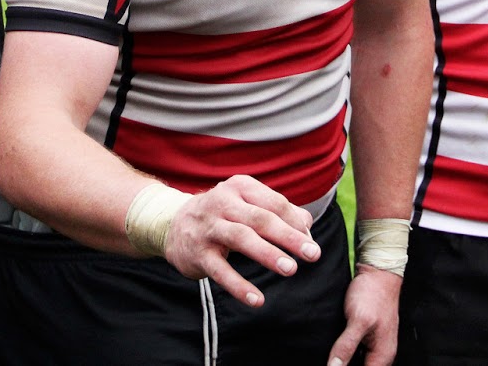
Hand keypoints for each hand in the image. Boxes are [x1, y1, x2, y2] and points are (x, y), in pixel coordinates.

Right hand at [163, 175, 319, 306]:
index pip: (274, 203)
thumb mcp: (248, 204)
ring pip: (241, 238)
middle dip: (289, 236)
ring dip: (268, 254)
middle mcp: (223, 203)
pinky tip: (257, 300)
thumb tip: (307, 227)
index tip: (311, 242)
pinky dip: (239, 286)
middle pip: (261, 219)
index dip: (295, 223)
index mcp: (240, 187)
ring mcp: (209, 227)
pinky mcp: (198, 253)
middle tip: (313, 254)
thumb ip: (278, 213)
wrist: (174, 224)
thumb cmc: (224, 214)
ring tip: (291, 270)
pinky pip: (220, 271)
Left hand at [328, 267, 401, 365]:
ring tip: (332, 355)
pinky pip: (357, 354)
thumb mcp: (358, 320)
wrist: (378, 273)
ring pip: (358, 363)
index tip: (331, 365)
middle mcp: (381, 354)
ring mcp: (375, 346)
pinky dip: (346, 354)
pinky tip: (336, 350)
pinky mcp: (368, 338)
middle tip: (330, 359)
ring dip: (345, 361)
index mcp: (382, 355)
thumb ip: (346, 347)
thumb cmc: (372, 294)